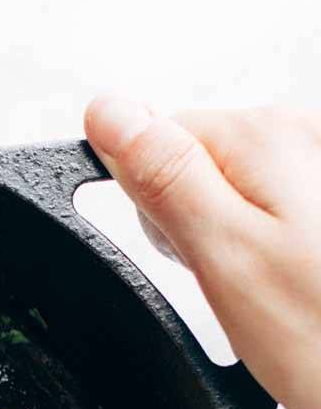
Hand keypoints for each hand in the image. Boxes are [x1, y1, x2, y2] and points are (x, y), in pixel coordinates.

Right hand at [83, 98, 320, 408]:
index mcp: (266, 140)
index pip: (155, 139)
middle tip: (237, 287)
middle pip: (199, 166)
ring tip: (276, 297)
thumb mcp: (227, 262)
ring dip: (241, 250)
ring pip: (239, 198)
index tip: (191, 256)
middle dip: (199, 231)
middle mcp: (306, 139)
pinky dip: (277, 260)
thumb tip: (107, 111)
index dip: (153, 211)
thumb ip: (164, 178)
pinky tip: (300, 296)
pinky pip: (279, 220)